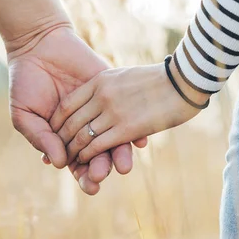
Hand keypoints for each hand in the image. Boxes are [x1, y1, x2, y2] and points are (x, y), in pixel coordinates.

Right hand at [8, 25, 147, 194]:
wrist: (38, 45)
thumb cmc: (26, 82)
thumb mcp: (26, 114)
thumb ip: (42, 138)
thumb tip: (60, 164)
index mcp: (64, 138)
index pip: (78, 164)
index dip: (85, 177)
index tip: (92, 186)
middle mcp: (85, 128)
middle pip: (98, 156)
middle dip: (102, 168)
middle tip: (103, 174)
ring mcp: (100, 111)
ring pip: (114, 139)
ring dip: (120, 154)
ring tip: (123, 165)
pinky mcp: (111, 92)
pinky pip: (127, 112)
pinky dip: (134, 128)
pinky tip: (138, 141)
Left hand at [50, 59, 209, 164]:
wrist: (184, 79)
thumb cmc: (159, 79)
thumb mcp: (124, 76)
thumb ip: (107, 86)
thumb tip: (98, 96)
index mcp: (99, 81)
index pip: (67, 105)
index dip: (57, 122)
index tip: (54, 133)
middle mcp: (102, 96)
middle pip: (70, 123)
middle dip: (60, 141)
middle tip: (56, 153)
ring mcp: (113, 112)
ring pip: (81, 137)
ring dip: (72, 152)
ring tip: (67, 161)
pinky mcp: (126, 128)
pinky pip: (97, 146)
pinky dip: (87, 156)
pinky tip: (84, 162)